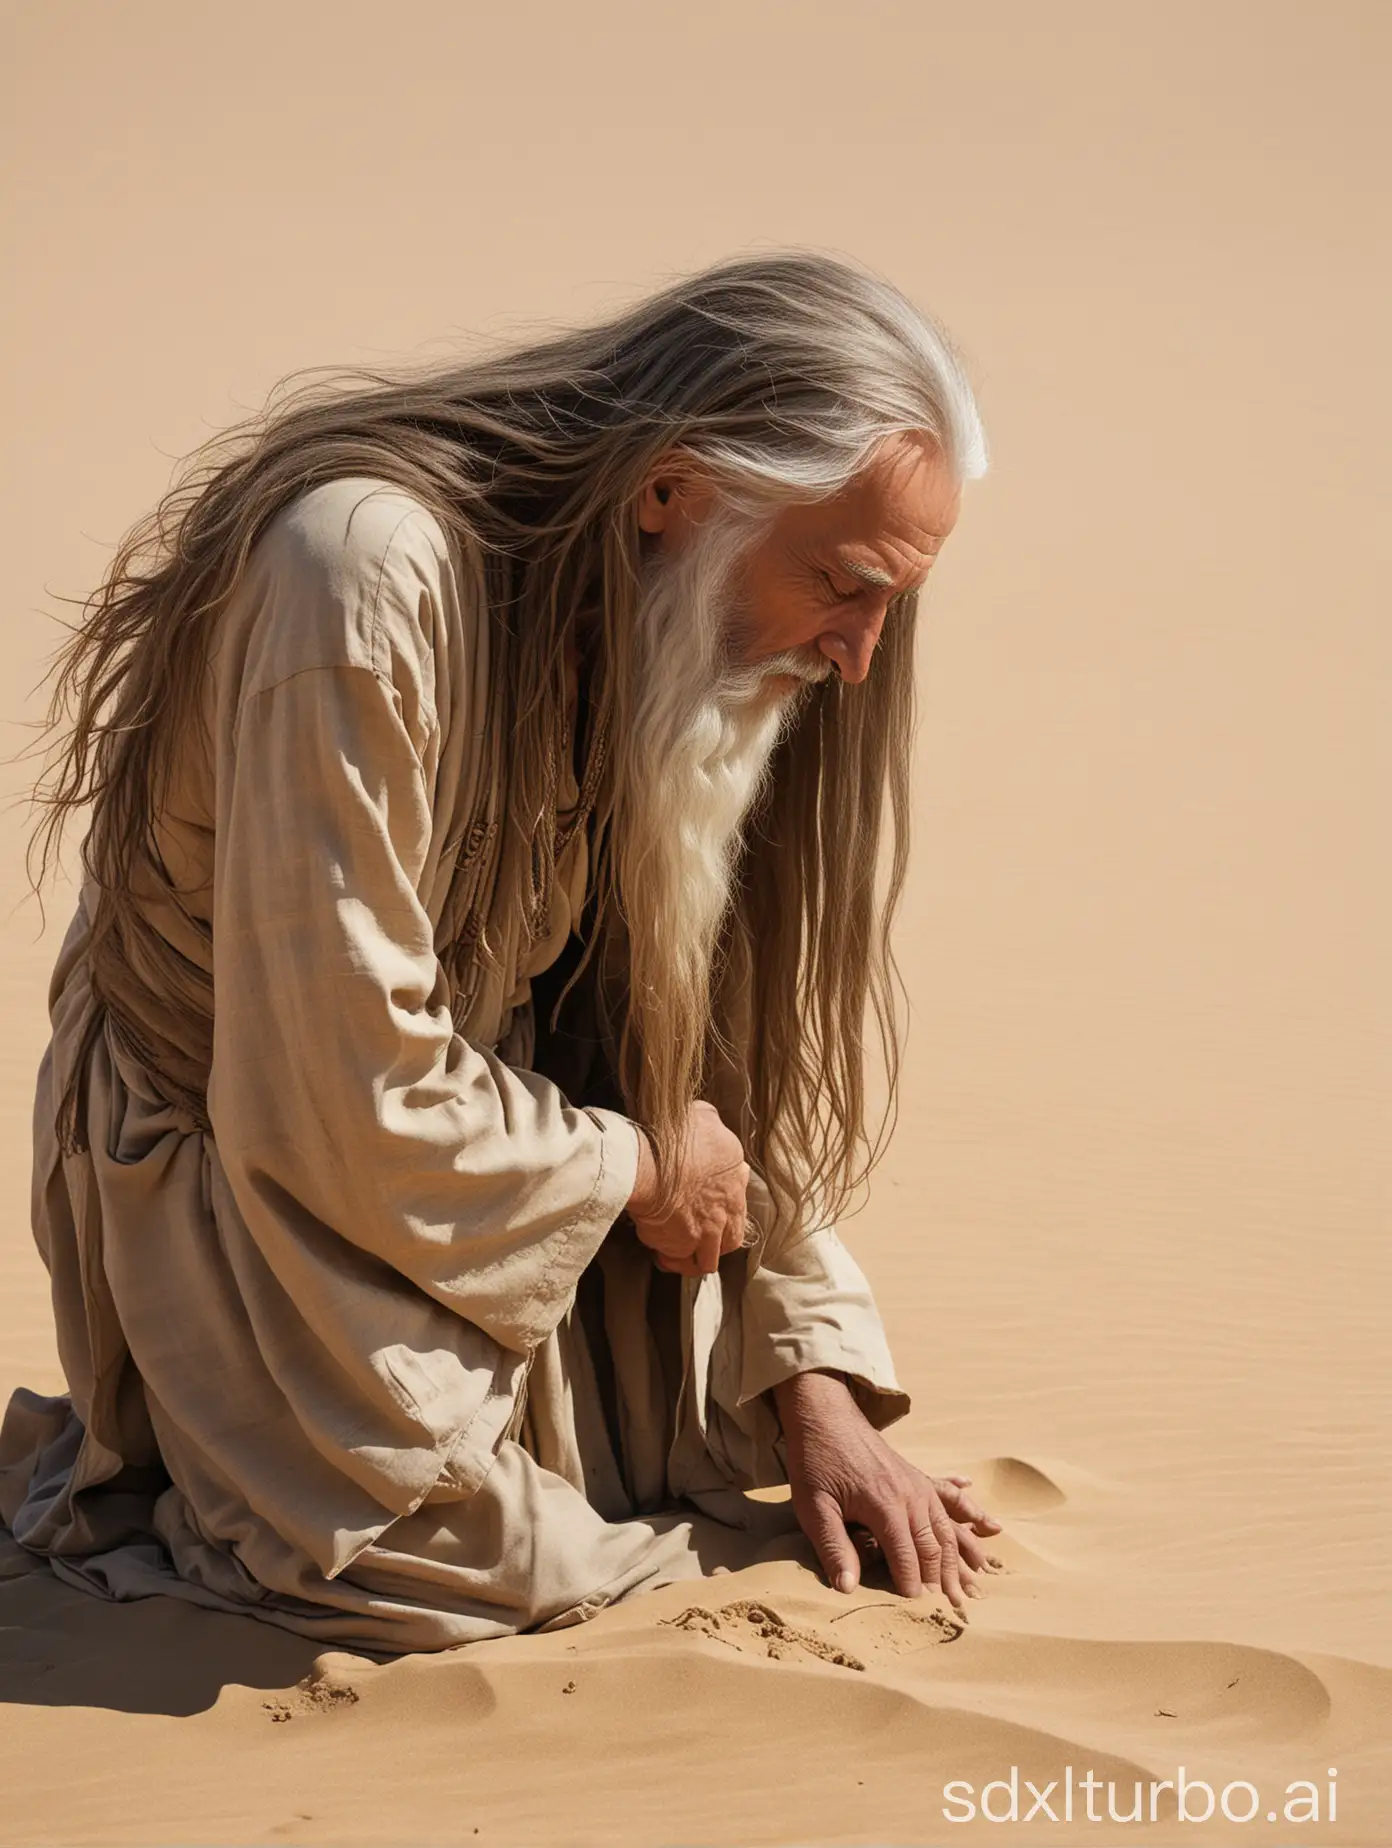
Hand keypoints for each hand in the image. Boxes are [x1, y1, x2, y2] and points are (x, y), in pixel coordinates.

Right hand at [626, 1101, 749, 1277]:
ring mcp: (709, 1230)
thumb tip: (708, 1119)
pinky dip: (674, 1263)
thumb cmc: (671, 1137)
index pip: (739, 1192)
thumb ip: (709, 1121)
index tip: (710, 1202)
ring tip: (682, 1254)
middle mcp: (728, 1206)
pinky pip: (683, 1263)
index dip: (724, 1200)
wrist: (649, 1166)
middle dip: (719, 1238)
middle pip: (733, 1234)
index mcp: (734, 1174)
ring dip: (698, 1256)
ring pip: (712, 1256)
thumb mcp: (700, 1115)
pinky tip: (662, 1257)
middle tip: (702, 1237)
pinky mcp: (686, 1246)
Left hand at [773, 1370, 1002, 1610]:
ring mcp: (915, 1482)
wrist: (824, 1413)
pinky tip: (986, 1522)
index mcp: (885, 1505)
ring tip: (974, 1580)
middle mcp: (909, 1494)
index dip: (911, 1586)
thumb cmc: (815, 1460)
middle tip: (952, 1605)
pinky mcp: (915, 1475)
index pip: (906, 1557)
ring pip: (945, 1525)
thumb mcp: (814, 1506)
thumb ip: (833, 1547)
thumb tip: (847, 1588)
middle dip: (943, 1577)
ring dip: (960, 1554)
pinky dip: (968, 1512)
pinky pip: (947, 1498)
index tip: (914, 1610)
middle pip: (933, 1544)